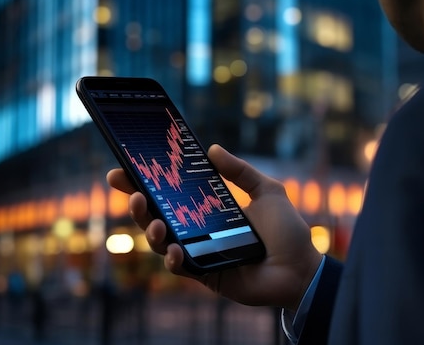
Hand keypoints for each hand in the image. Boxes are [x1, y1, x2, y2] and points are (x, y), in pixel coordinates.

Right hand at [107, 144, 321, 310]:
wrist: (301, 268)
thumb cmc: (287, 231)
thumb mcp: (266, 191)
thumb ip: (240, 171)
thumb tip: (211, 149)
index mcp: (208, 209)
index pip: (170, 194)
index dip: (144, 183)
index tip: (123, 170)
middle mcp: (198, 230)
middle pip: (156, 216)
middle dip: (138, 206)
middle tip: (134, 194)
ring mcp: (199, 253)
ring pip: (160, 243)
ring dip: (150, 232)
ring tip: (154, 222)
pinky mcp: (204, 274)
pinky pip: (179, 268)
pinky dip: (171, 259)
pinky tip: (174, 250)